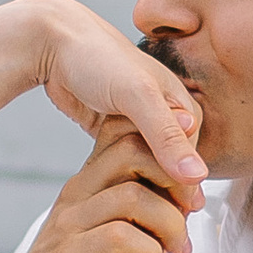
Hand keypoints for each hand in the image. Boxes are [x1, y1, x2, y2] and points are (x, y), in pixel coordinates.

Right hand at [0, 119, 197, 252]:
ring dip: (169, 226)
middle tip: (192, 216)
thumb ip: (150, 220)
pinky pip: (120, 237)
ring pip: (133, 196)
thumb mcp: (122, 243)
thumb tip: (193, 203)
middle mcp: (78, 191)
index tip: (190, 195)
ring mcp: (70, 221)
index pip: (126, 132)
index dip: (169, 153)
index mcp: (90, 182)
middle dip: (176, 182)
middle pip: (133, 151)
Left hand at [29, 0, 202, 189]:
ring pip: (144, 169)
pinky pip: (122, 162)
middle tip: (132, 202)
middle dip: (152, 186)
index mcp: (185, 110)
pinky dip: (115, 171)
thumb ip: (167, 137)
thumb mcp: (138, 95)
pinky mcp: (115, 134)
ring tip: (116, 192)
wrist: (54, 44)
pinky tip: (104, 180)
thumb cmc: (100, 58)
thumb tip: (198, 176)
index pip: (191, 165)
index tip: (160, 208)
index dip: (177, 190)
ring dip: (133, 181)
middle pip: (168, 170)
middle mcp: (167, 120)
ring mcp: (140, 127)